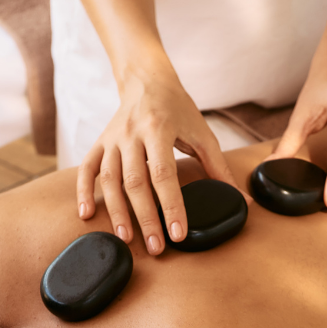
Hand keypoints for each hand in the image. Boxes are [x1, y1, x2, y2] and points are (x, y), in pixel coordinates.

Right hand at [77, 70, 241, 255]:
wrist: (147, 80)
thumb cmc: (177, 109)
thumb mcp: (202, 133)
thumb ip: (219, 168)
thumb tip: (242, 199)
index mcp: (159, 129)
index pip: (164, 174)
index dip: (171, 205)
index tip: (177, 233)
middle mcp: (131, 133)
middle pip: (135, 181)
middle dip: (145, 217)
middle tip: (156, 247)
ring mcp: (112, 138)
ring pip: (109, 179)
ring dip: (116, 211)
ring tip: (126, 239)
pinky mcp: (99, 142)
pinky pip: (87, 169)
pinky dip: (84, 191)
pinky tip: (86, 214)